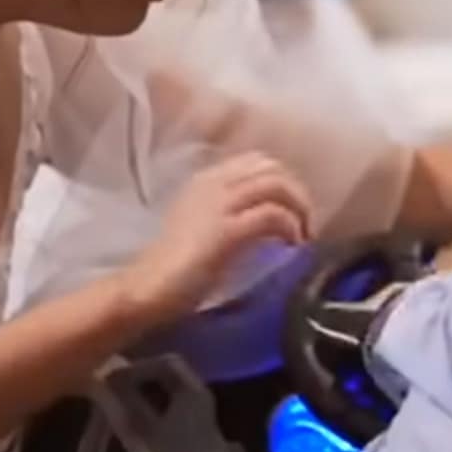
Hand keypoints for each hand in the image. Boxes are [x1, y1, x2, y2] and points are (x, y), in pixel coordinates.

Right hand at [122, 152, 312, 323]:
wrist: (146, 289)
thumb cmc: (173, 267)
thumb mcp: (202, 226)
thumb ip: (228, 213)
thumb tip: (268, 218)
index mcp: (205, 181)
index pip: (256, 161)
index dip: (283, 180)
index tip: (293, 207)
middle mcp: (212, 183)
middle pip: (271, 167)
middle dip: (296, 192)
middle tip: (305, 221)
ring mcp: (218, 204)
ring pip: (276, 184)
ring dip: (299, 208)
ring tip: (303, 233)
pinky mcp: (226, 230)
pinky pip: (272, 214)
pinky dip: (290, 227)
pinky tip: (293, 244)